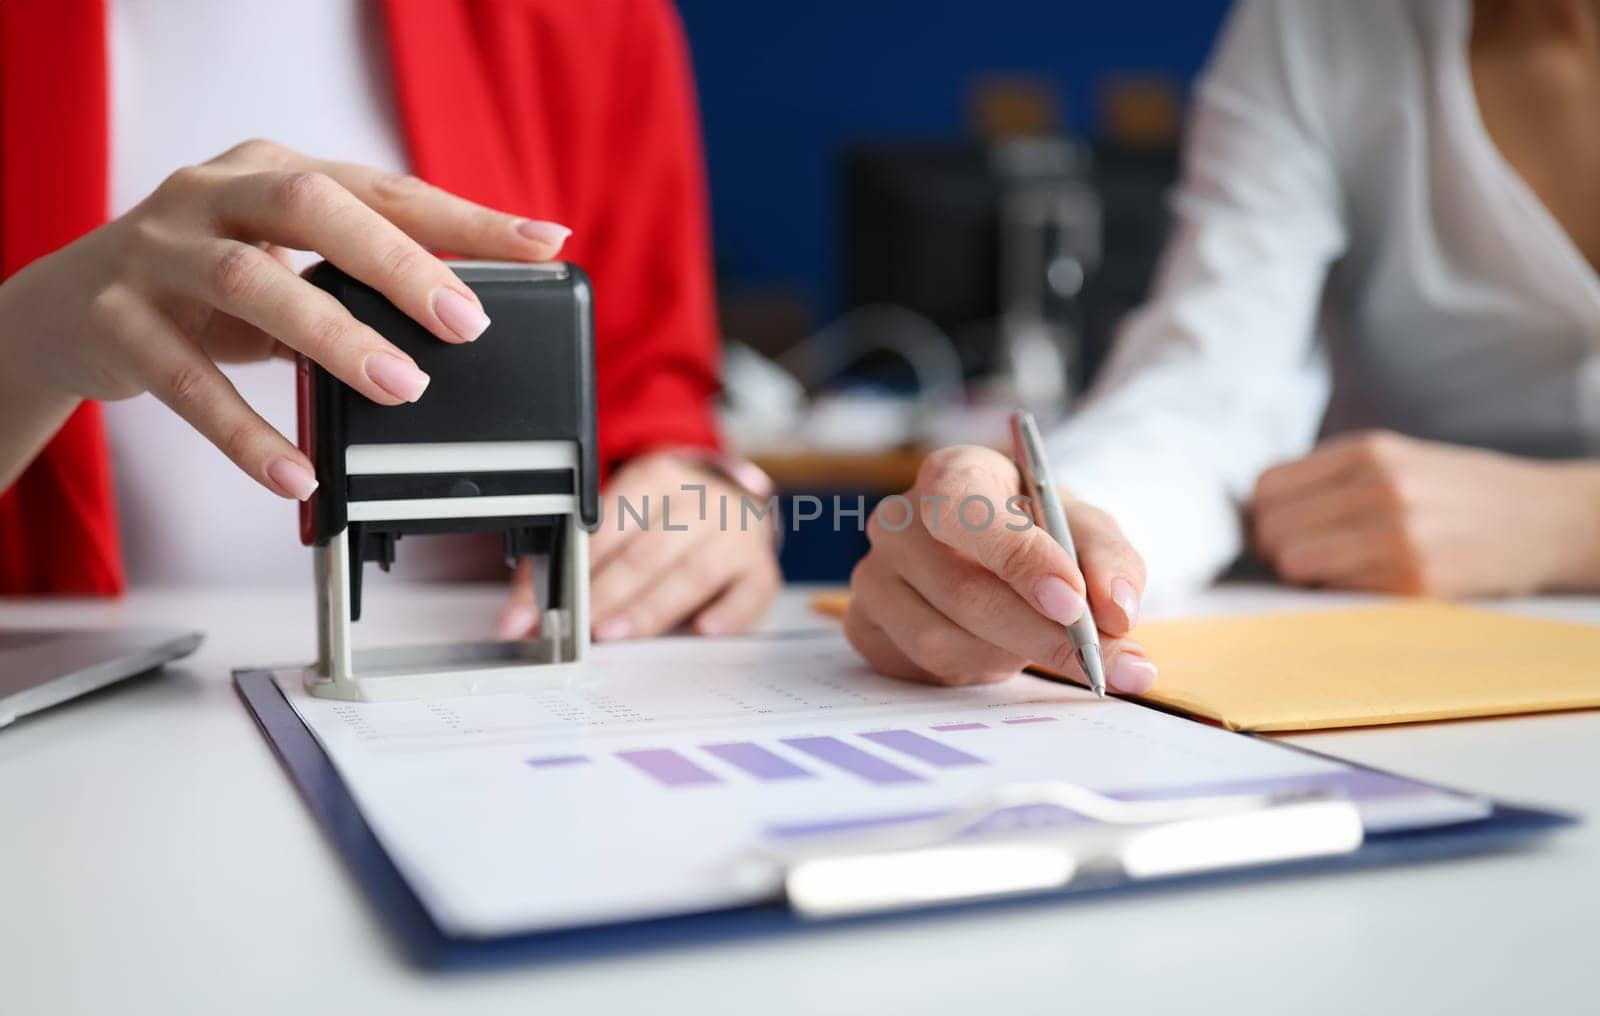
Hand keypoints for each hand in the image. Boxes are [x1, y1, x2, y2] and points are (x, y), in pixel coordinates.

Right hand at [0, 138, 569, 496]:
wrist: (66, 309)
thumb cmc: (204, 280)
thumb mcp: (287, 263)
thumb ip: (365, 275)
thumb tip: (477, 306)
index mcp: (272, 170)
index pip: (383, 187)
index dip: (465, 217)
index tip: (543, 245)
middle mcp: (213, 194)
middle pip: (313, 206)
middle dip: (397, 262)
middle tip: (465, 324)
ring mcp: (158, 251)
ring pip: (250, 283)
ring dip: (333, 338)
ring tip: (400, 388)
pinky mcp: (116, 320)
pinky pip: (186, 381)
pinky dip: (246, 431)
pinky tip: (300, 470)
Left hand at [498, 451, 781, 640]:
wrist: (731, 505)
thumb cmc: (665, 521)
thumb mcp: (620, 522)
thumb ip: (571, 565)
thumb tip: (520, 617)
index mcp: (658, 477)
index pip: (609, 522)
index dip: (575, 566)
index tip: (547, 605)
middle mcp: (701, 500)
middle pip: (649, 550)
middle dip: (608, 591)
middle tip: (580, 627)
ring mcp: (737, 533)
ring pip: (693, 571)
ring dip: (652, 607)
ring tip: (617, 633)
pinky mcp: (761, 568)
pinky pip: (749, 592)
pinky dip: (727, 613)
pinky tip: (702, 630)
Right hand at [844, 445, 1156, 691]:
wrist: (1000, 551)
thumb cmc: (1041, 530)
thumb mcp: (1087, 528)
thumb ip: (1111, 562)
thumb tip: (1117, 612)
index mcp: (951, 475)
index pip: (965, 510)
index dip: (1019, 559)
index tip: (1073, 602)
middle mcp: (897, 521)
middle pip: (963, 592)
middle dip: (1041, 635)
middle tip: (1102, 664)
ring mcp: (872, 576)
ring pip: (942, 641)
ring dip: (1008, 656)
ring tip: (1042, 645)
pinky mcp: (865, 626)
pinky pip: (921, 668)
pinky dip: (973, 671)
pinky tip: (995, 651)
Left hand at [1251, 430, 1599, 594]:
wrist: (1545, 520)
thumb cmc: (1456, 491)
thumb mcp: (1394, 458)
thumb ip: (1328, 477)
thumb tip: (1251, 513)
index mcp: (1368, 451)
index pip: (1266, 487)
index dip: (1263, 513)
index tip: (1282, 526)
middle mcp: (1381, 488)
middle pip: (1271, 529)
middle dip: (1277, 547)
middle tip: (1308, 553)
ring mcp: (1398, 536)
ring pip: (1294, 563)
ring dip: (1303, 573)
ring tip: (1337, 567)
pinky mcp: (1413, 582)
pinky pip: (1334, 592)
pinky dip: (1338, 590)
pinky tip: (1369, 579)